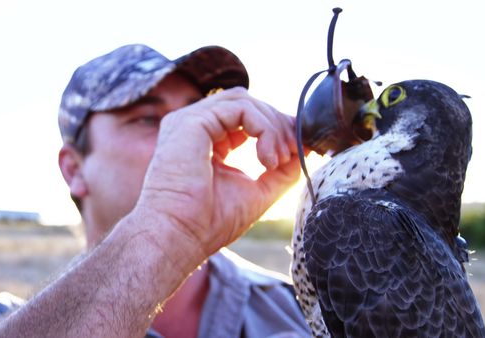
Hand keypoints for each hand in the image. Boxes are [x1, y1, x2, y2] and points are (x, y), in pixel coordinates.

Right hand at [136, 87, 300, 259]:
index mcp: (203, 139)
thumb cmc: (207, 223)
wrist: (179, 237)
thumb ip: (280, 169)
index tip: (294, 152)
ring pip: (245, 101)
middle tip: (289, 156)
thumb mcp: (256, 191)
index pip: (244, 116)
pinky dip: (263, 128)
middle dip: (277, 125)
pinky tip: (266, 158)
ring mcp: (189, 120)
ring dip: (272, 126)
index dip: (274, 128)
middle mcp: (193, 125)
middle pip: (247, 103)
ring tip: (276, 160)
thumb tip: (304, 150)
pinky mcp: (192, 122)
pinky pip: (240, 108)